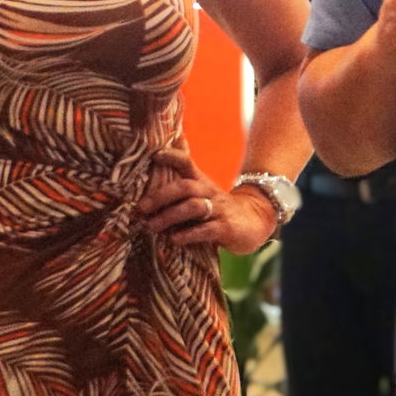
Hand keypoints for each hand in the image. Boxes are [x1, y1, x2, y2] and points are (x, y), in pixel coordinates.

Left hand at [137, 148, 279, 253]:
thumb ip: (179, 190)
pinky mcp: (226, 228)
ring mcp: (219, 209)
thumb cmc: (217, 208)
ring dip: (169, 217)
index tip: (154, 154)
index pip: (186, 162)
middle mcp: (209, 191)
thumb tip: (146, 187)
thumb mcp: (201, 194)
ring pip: (193, 207)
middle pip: (185, 187)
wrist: (255, 220)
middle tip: (140, 208)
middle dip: (160, 196)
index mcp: (201, 182)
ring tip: (151, 227)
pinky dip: (188, 235)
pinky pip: (206, 230)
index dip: (171, 156)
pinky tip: (174, 240)